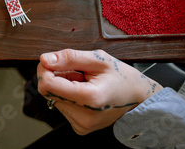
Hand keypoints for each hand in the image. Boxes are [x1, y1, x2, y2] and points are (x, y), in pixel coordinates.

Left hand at [37, 49, 161, 134]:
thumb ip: (69, 58)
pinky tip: (84, 92)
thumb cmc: (122, 77)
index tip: (54, 61)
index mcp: (89, 98)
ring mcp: (81, 125)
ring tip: (85, 83)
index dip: (45, 69)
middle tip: (78, 72)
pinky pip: (62, 106)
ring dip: (64, 86)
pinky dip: (69, 95)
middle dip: (57, 76)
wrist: (139, 99)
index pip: (47, 85)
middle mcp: (83, 117)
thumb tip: (44, 59)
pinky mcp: (80, 127)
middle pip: (48, 91)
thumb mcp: (98, 59)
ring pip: (53, 98)